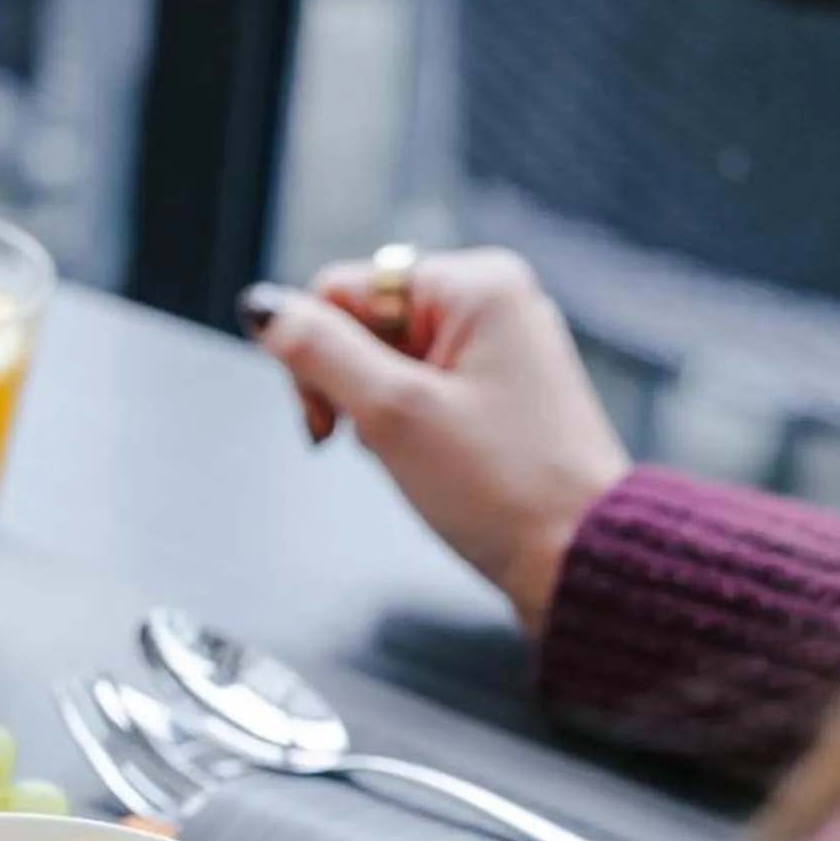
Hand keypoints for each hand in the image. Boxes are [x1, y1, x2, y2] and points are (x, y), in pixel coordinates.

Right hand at [242, 248, 629, 633]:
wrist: (578, 556)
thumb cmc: (502, 489)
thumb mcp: (389, 413)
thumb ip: (316, 351)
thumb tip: (261, 307)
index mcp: (476, 284)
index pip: (339, 290)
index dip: (314, 356)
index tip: (329, 423)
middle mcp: (493, 300)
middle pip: (363, 323)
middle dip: (351, 388)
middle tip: (373, 442)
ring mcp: (500, 345)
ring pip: (387, 361)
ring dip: (377, 413)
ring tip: (415, 456)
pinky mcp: (500, 387)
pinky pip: (421, 389)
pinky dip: (406, 426)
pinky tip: (432, 460)